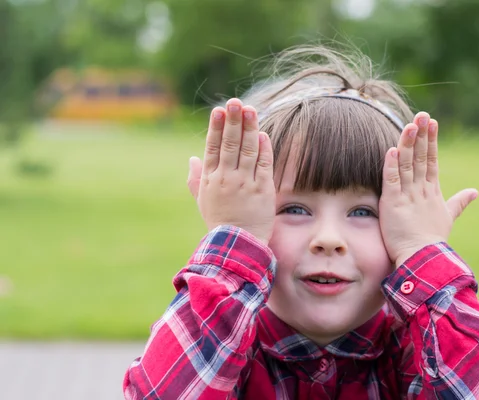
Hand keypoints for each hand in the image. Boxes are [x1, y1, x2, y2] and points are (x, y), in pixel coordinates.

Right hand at [187, 98, 275, 244]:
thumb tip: (192, 159)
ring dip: (249, 128)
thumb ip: (197, 179)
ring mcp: (245, 184)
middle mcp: (226, 179)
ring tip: (250, 109)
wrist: (237, 245)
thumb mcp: (203, 201)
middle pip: (230, 144)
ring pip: (247, 150)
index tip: (218, 110)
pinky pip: (264, 165)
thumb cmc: (220, 222)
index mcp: (211, 179)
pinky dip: (264, 149)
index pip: (213, 147)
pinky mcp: (263, 190)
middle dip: (232, 121)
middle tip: (234, 102)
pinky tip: (263, 134)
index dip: (216, 127)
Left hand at [379, 112, 477, 265]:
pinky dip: (392, 166)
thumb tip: (475, 191)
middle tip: (422, 114)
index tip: (431, 122)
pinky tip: (392, 150)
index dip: (431, 141)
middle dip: (422, 135)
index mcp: (432, 191)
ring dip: (409, 144)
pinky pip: (392, 181)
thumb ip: (459, 202)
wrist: (424, 260)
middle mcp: (421, 190)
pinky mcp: (393, 204)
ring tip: (410, 125)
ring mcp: (408, 196)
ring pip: (408, 165)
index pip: (432, 160)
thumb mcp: (447, 216)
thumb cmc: (433, 240)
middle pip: (422, 157)